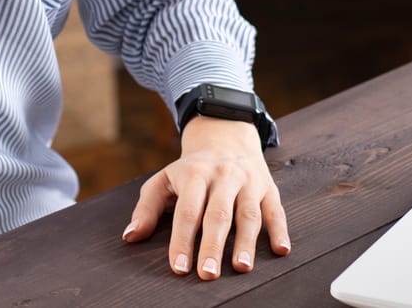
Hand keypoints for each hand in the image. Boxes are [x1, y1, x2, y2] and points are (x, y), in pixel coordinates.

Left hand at [122, 116, 289, 279]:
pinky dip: (280, 230)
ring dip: (246, 242)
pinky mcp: (269, 188)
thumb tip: (130, 237)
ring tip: (241, 268)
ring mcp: (248, 182)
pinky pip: (276, 210)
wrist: (225, 136)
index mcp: (195, 175)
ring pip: (248, 214)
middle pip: (218, 214)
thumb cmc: (191, 170)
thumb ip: (147, 207)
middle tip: (207, 274)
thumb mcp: (164, 179)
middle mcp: (223, 176)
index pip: (188, 211)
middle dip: (213, 245)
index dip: (182, 240)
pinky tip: (281, 250)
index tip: (179, 267)